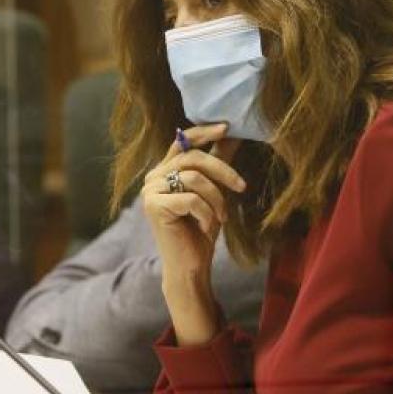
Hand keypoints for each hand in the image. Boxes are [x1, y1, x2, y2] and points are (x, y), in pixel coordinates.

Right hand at [141, 123, 244, 344]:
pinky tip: (208, 226)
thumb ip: (218, 162)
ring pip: (193, 177)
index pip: (182, 141)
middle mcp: (153, 177)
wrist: (190, 266)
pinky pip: (190, 199)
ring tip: (222, 217)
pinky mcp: (154, 207)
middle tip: (242, 186)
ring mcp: (150, 192)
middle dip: (222, 170)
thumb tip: (232, 134)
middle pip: (192, 158)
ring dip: (216, 198)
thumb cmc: (201, 229)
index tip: (226, 127)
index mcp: (164, 170)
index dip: (203, 132)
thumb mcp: (214, 192)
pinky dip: (206, 213)